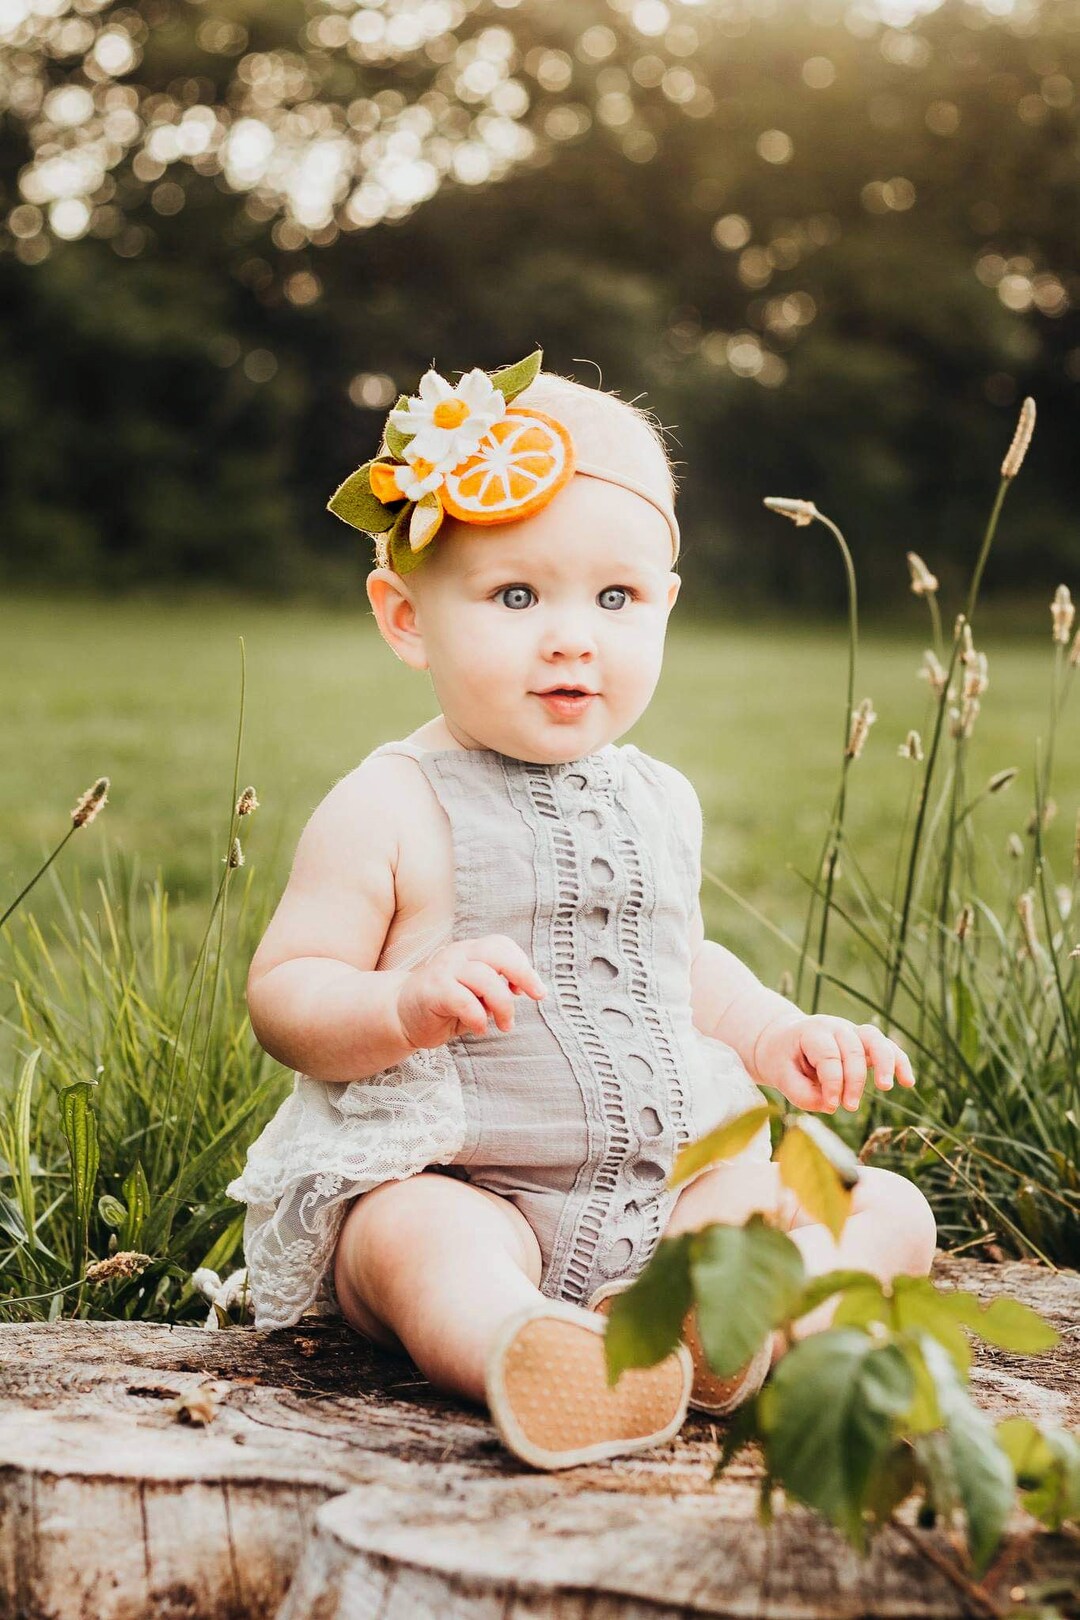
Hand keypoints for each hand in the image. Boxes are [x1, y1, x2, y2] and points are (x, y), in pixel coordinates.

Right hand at [395, 934, 546, 1050]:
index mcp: (470, 952)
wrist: (400, 1016)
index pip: (502, 945)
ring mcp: (444, 970)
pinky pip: (463, 1000)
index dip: (522, 964)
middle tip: (535, 997)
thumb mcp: (476, 996)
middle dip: (523, 973)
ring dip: (502, 1004)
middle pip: (497, 952)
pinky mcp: (432, 990)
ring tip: (504, 1025)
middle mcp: (458, 955)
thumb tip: (522, 991)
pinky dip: (478, 1017)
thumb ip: (496, 989)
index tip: (533, 990)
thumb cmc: (444, 1007)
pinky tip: (479, 1029)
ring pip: (484, 977)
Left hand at [754, 1013, 915, 1112]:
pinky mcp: (864, 1044)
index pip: (829, 1056)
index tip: (829, 1106)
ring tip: (886, 1087)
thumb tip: (830, 1106)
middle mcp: (836, 1027)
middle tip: (849, 1107)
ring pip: (876, 1040)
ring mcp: (853, 1033)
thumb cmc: (782, 1058)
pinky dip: (900, 1062)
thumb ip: (800, 1092)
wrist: (783, 1039)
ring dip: (885, 1063)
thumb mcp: (779, 1075)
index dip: (831, 1084)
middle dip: (853, 1081)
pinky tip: (908, 1082)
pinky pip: (888, 1048)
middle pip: (853, 1049)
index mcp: (813, 1031)